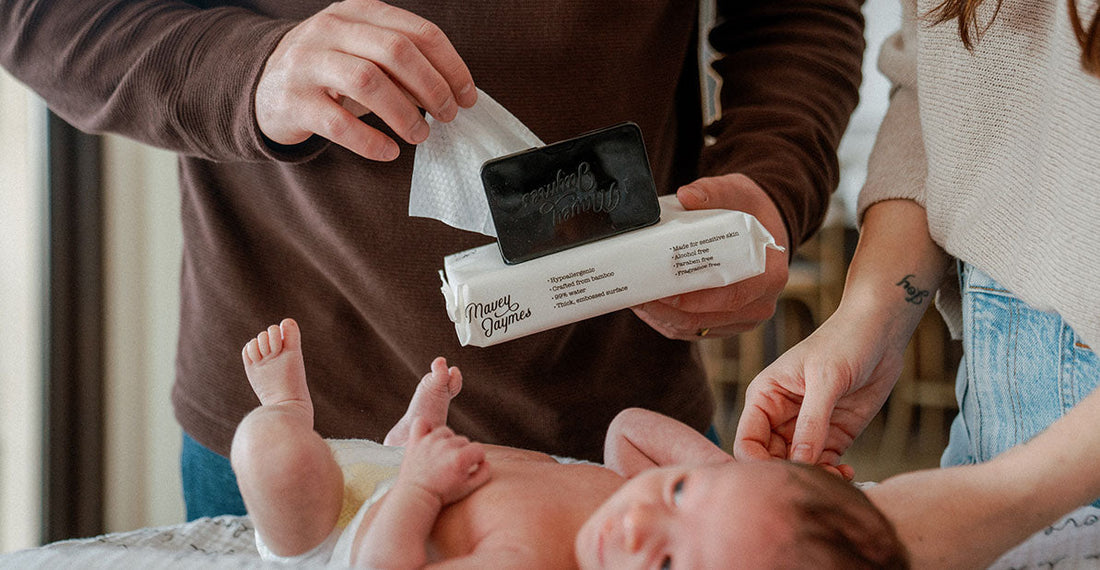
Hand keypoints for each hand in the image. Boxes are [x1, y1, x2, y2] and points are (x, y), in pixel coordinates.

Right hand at [255, 0, 477, 160]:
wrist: (263, 86)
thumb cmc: (329, 71)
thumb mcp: (363, 52)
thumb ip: (402, 64)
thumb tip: (450, 92)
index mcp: (358, 13)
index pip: (417, 32)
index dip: (450, 65)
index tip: (467, 94)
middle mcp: (331, 31)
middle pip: (396, 52)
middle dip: (432, 87)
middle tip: (448, 115)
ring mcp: (308, 63)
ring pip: (368, 82)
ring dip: (404, 113)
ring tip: (420, 134)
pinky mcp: (293, 101)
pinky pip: (339, 123)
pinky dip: (371, 141)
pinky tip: (389, 152)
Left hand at [401, 418, 489, 506]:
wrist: (416, 497)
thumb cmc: (442, 494)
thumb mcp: (468, 488)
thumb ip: (484, 474)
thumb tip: (486, 462)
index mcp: (460, 458)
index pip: (479, 449)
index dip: (478, 459)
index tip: (471, 467)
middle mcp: (445, 446)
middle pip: (463, 440)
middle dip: (462, 452)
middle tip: (452, 466)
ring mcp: (429, 441)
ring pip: (446, 431)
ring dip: (446, 440)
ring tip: (441, 454)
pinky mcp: (415, 440)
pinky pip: (422, 422)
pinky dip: (426, 427)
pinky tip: (429, 438)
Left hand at [632, 173, 788, 339]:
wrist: (763, 225)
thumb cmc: (749, 210)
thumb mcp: (734, 192)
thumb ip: (711, 192)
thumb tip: (687, 195)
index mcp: (769, 275)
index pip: (727, 296)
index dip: (689, 298)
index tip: (657, 289)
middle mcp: (761, 303)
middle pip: (705, 318)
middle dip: (665, 310)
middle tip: (635, 295)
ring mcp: (745, 318)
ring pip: (696, 329)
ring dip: (662, 318)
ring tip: (636, 301)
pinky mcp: (729, 324)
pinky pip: (695, 331)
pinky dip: (669, 322)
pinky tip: (649, 309)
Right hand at [733, 305, 909, 475]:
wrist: (880, 334)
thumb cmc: (845, 342)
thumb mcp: (826, 379)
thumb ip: (811, 422)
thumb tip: (799, 463)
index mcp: (764, 398)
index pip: (747, 441)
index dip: (757, 464)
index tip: (783, 476)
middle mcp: (779, 417)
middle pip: (770, 460)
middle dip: (790, 474)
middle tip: (817, 480)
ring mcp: (806, 428)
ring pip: (798, 467)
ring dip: (815, 478)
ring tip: (838, 476)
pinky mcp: (832, 436)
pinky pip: (824, 465)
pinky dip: (833, 475)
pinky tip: (848, 472)